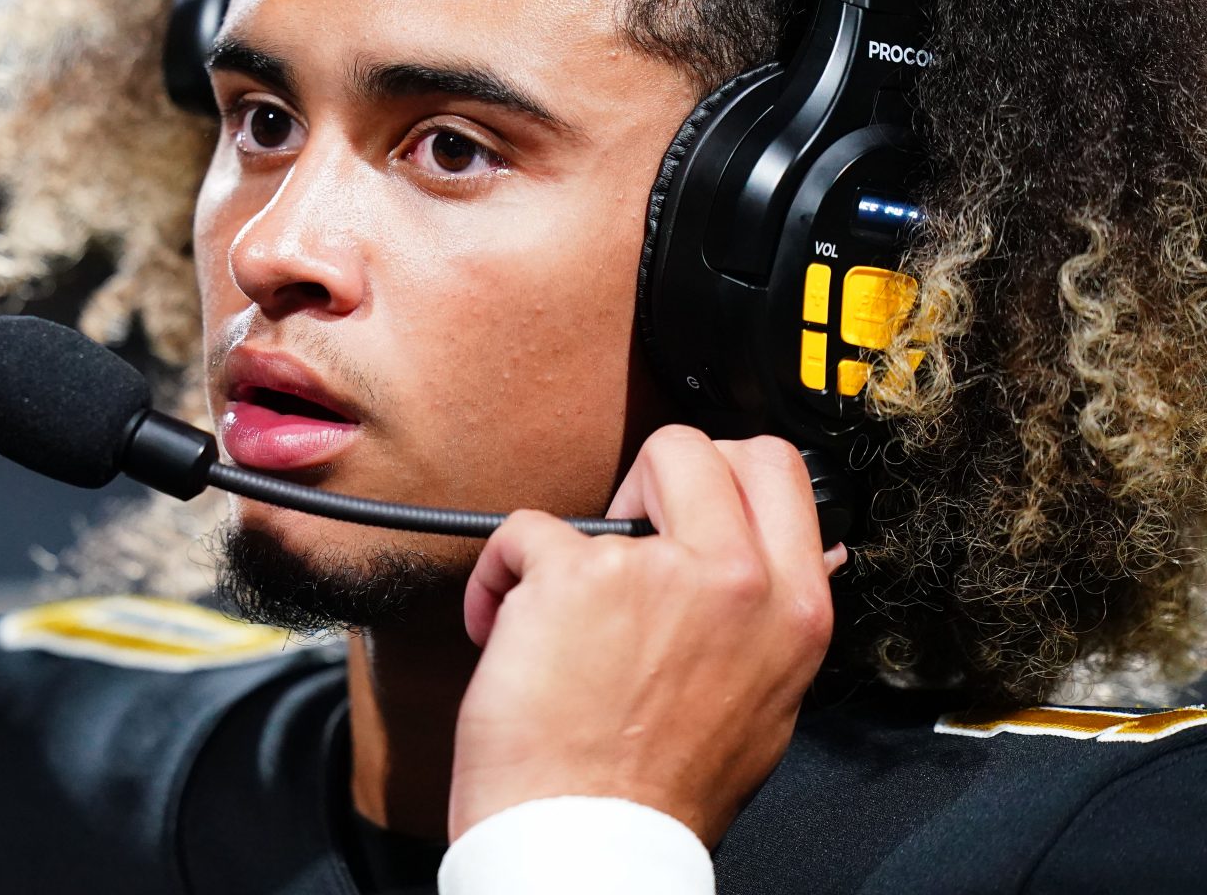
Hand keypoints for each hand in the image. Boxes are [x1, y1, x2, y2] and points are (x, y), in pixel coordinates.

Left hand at [447, 426, 843, 845]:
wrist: (586, 844)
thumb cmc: (654, 794)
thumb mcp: (760, 705)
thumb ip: (763, 622)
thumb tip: (783, 567)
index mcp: (792, 613)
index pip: (779, 472)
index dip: (723, 476)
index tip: (685, 507)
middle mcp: (737, 583)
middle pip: (704, 446)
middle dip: (654, 477)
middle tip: (626, 539)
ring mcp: (657, 572)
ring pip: (609, 481)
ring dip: (572, 540)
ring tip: (558, 607)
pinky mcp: (574, 575)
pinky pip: (523, 531)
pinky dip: (499, 577)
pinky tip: (506, 631)